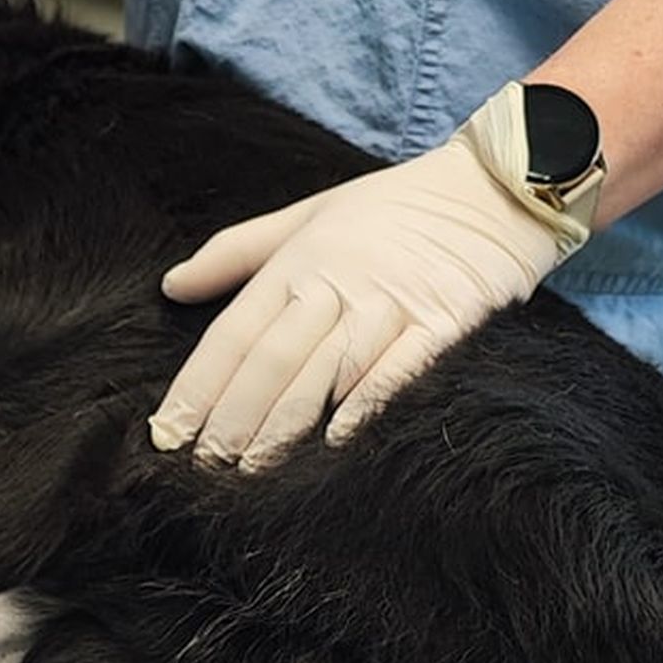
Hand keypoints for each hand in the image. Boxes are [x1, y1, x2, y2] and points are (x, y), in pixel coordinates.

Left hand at [148, 137, 568, 471]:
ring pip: (325, 371)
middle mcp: (338, 283)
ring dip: (284, 426)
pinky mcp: (442, 325)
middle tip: (205, 468)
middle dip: (233, 419)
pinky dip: (365, 403)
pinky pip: (398, 368)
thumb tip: (171, 284)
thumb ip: (236, 252)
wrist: (494, 190)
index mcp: (299, 260)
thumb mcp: (308, 216)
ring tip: (251, 472)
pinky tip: (335, 441)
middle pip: (272, 360)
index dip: (198, 387)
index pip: (234, 333)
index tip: (169, 432)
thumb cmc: (393, 210)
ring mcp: (391, 305)